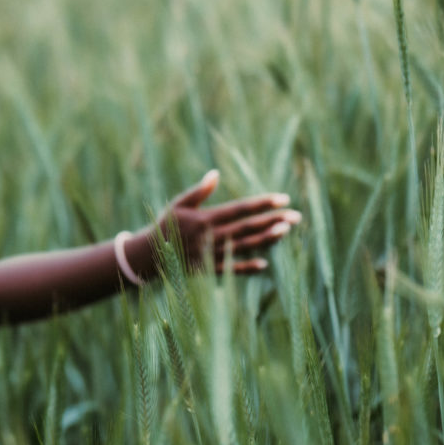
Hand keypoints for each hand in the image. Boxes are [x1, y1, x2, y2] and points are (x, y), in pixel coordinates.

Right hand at [151, 169, 301, 274]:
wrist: (146, 256)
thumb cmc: (165, 226)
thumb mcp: (179, 205)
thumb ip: (199, 191)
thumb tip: (216, 174)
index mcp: (205, 219)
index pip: (240, 209)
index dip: (262, 203)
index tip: (283, 198)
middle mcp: (211, 237)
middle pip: (248, 228)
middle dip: (273, 221)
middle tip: (296, 216)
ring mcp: (210, 255)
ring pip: (244, 247)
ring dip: (266, 240)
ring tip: (286, 231)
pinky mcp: (207, 270)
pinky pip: (230, 269)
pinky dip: (247, 268)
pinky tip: (264, 264)